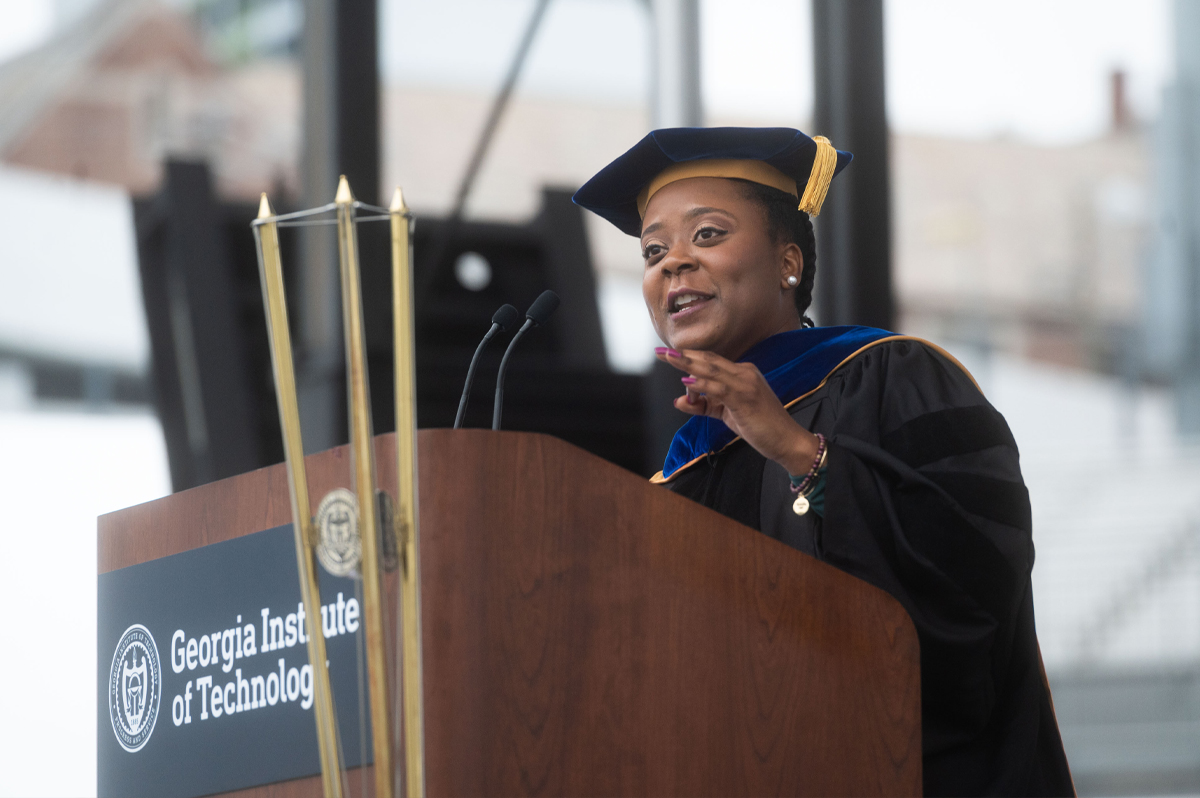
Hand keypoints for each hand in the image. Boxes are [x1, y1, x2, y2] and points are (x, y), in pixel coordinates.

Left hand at [655, 347, 818, 474]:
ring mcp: (746, 383)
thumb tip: (678, 400)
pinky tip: (687, 381)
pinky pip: (719, 388)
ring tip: (668, 358)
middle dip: (682, 355)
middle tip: (660, 352)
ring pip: (711, 369)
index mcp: (742, 373)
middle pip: (708, 359)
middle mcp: (744, 373)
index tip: (667, 354)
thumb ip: (703, 406)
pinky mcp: (745, 397)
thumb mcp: (726, 414)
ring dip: (687, 364)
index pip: (710, 361)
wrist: (787, 440)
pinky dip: (702, 383)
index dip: (688, 356)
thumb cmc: (760, 426)